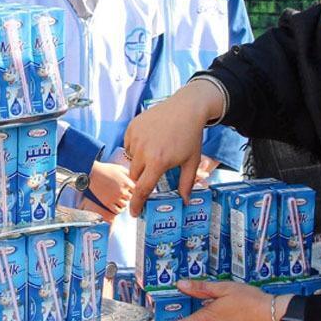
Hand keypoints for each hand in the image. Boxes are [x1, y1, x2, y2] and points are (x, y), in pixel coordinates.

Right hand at [87, 161, 134, 219]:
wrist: (92, 173)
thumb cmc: (106, 169)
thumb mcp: (120, 168)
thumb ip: (130, 174)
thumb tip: (136, 180)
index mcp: (126, 182)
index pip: (137, 191)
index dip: (134, 190)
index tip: (131, 189)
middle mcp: (122, 191)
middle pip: (131, 198)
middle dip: (129, 196)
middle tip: (124, 193)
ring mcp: (115, 198)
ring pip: (125, 205)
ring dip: (124, 203)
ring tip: (120, 199)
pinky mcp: (107, 203)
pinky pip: (117, 211)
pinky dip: (119, 209)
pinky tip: (116, 204)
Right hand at [124, 79, 223, 212]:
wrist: (186, 107)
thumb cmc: (190, 136)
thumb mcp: (191, 161)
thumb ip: (186, 183)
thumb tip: (185, 201)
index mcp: (158, 162)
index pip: (143, 189)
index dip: (137, 204)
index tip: (135, 213)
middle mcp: (144, 151)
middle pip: (135, 176)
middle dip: (142, 178)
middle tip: (154, 171)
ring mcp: (136, 137)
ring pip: (131, 160)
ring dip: (140, 162)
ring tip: (156, 151)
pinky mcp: (132, 127)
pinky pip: (129, 144)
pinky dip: (136, 147)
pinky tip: (150, 141)